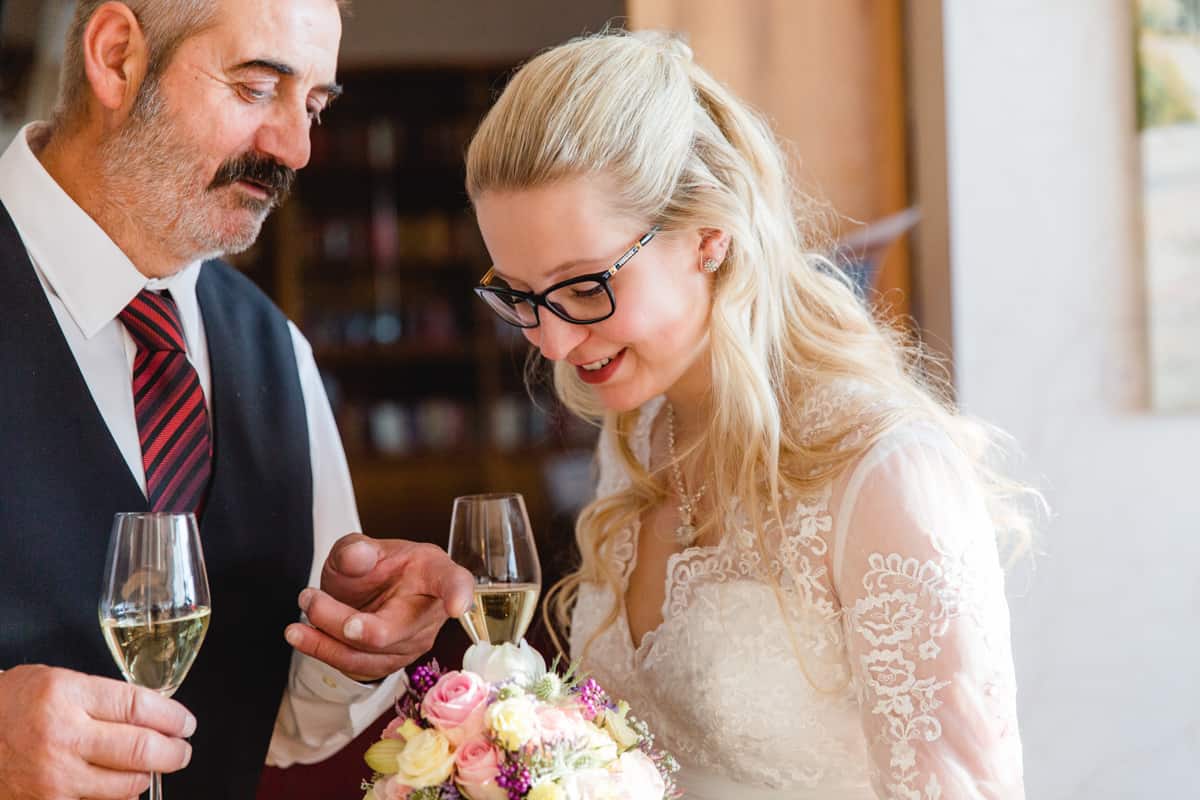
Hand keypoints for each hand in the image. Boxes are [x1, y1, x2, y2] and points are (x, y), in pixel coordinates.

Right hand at [0, 665, 194, 799]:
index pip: (139, 707)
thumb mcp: (57, 682)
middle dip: (174, 752)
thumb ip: (104, 698)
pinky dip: (118, 796)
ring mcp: (53, 776)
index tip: (186, 723)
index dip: (173, 717)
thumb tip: (155, 715)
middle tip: (182, 750)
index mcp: (66, 695)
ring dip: (148, 776)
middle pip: (141, 748)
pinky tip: (120, 785)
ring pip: (126, 784)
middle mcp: (61, 736)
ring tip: (151, 766)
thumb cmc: (12, 705)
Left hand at [285, 534, 473, 680]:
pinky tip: (299, 633)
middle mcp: (429, 614)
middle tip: (312, 600)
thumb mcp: (360, 547)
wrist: (365, 592)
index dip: (457, 594)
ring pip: (369, 653)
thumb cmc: (374, 567)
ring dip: (326, 637)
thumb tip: (356, 556)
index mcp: (434, 572)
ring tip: (299, 611)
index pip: (453, 582)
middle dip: (350, 623)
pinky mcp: (388, 663)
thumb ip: (355, 550)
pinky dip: (322, 650)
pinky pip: (355, 665)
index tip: (455, 606)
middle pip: (395, 630)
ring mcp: (411, 643)